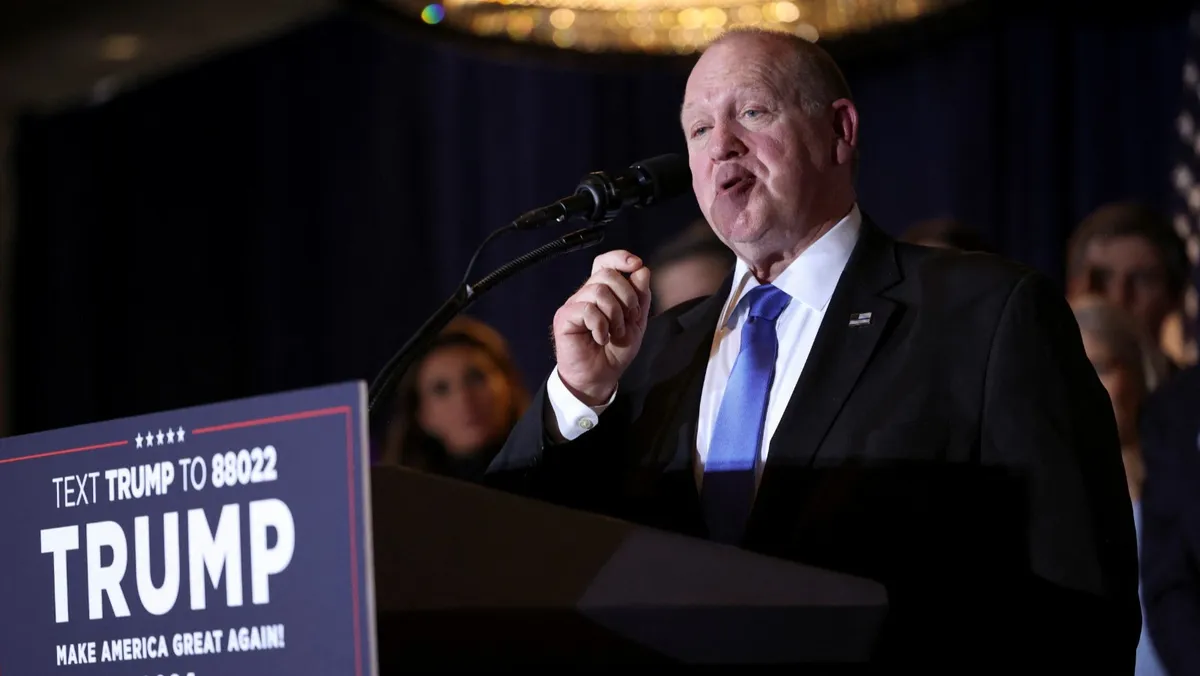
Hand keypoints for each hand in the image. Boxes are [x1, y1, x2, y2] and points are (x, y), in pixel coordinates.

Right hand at [553, 250, 651, 404]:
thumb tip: (641, 270)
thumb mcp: (636, 322)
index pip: (605, 262)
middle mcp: (586, 294)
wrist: (600, 377)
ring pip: (598, 291)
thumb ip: (640, 296)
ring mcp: (574, 305)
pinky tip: (601, 338)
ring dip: (615, 314)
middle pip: (607, 274)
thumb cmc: (615, 351)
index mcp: (602, 291)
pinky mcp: (564, 318)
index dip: (620, 257)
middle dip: (627, 296)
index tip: (636, 265)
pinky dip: (600, 326)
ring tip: (614, 332)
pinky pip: (587, 309)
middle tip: (630, 318)